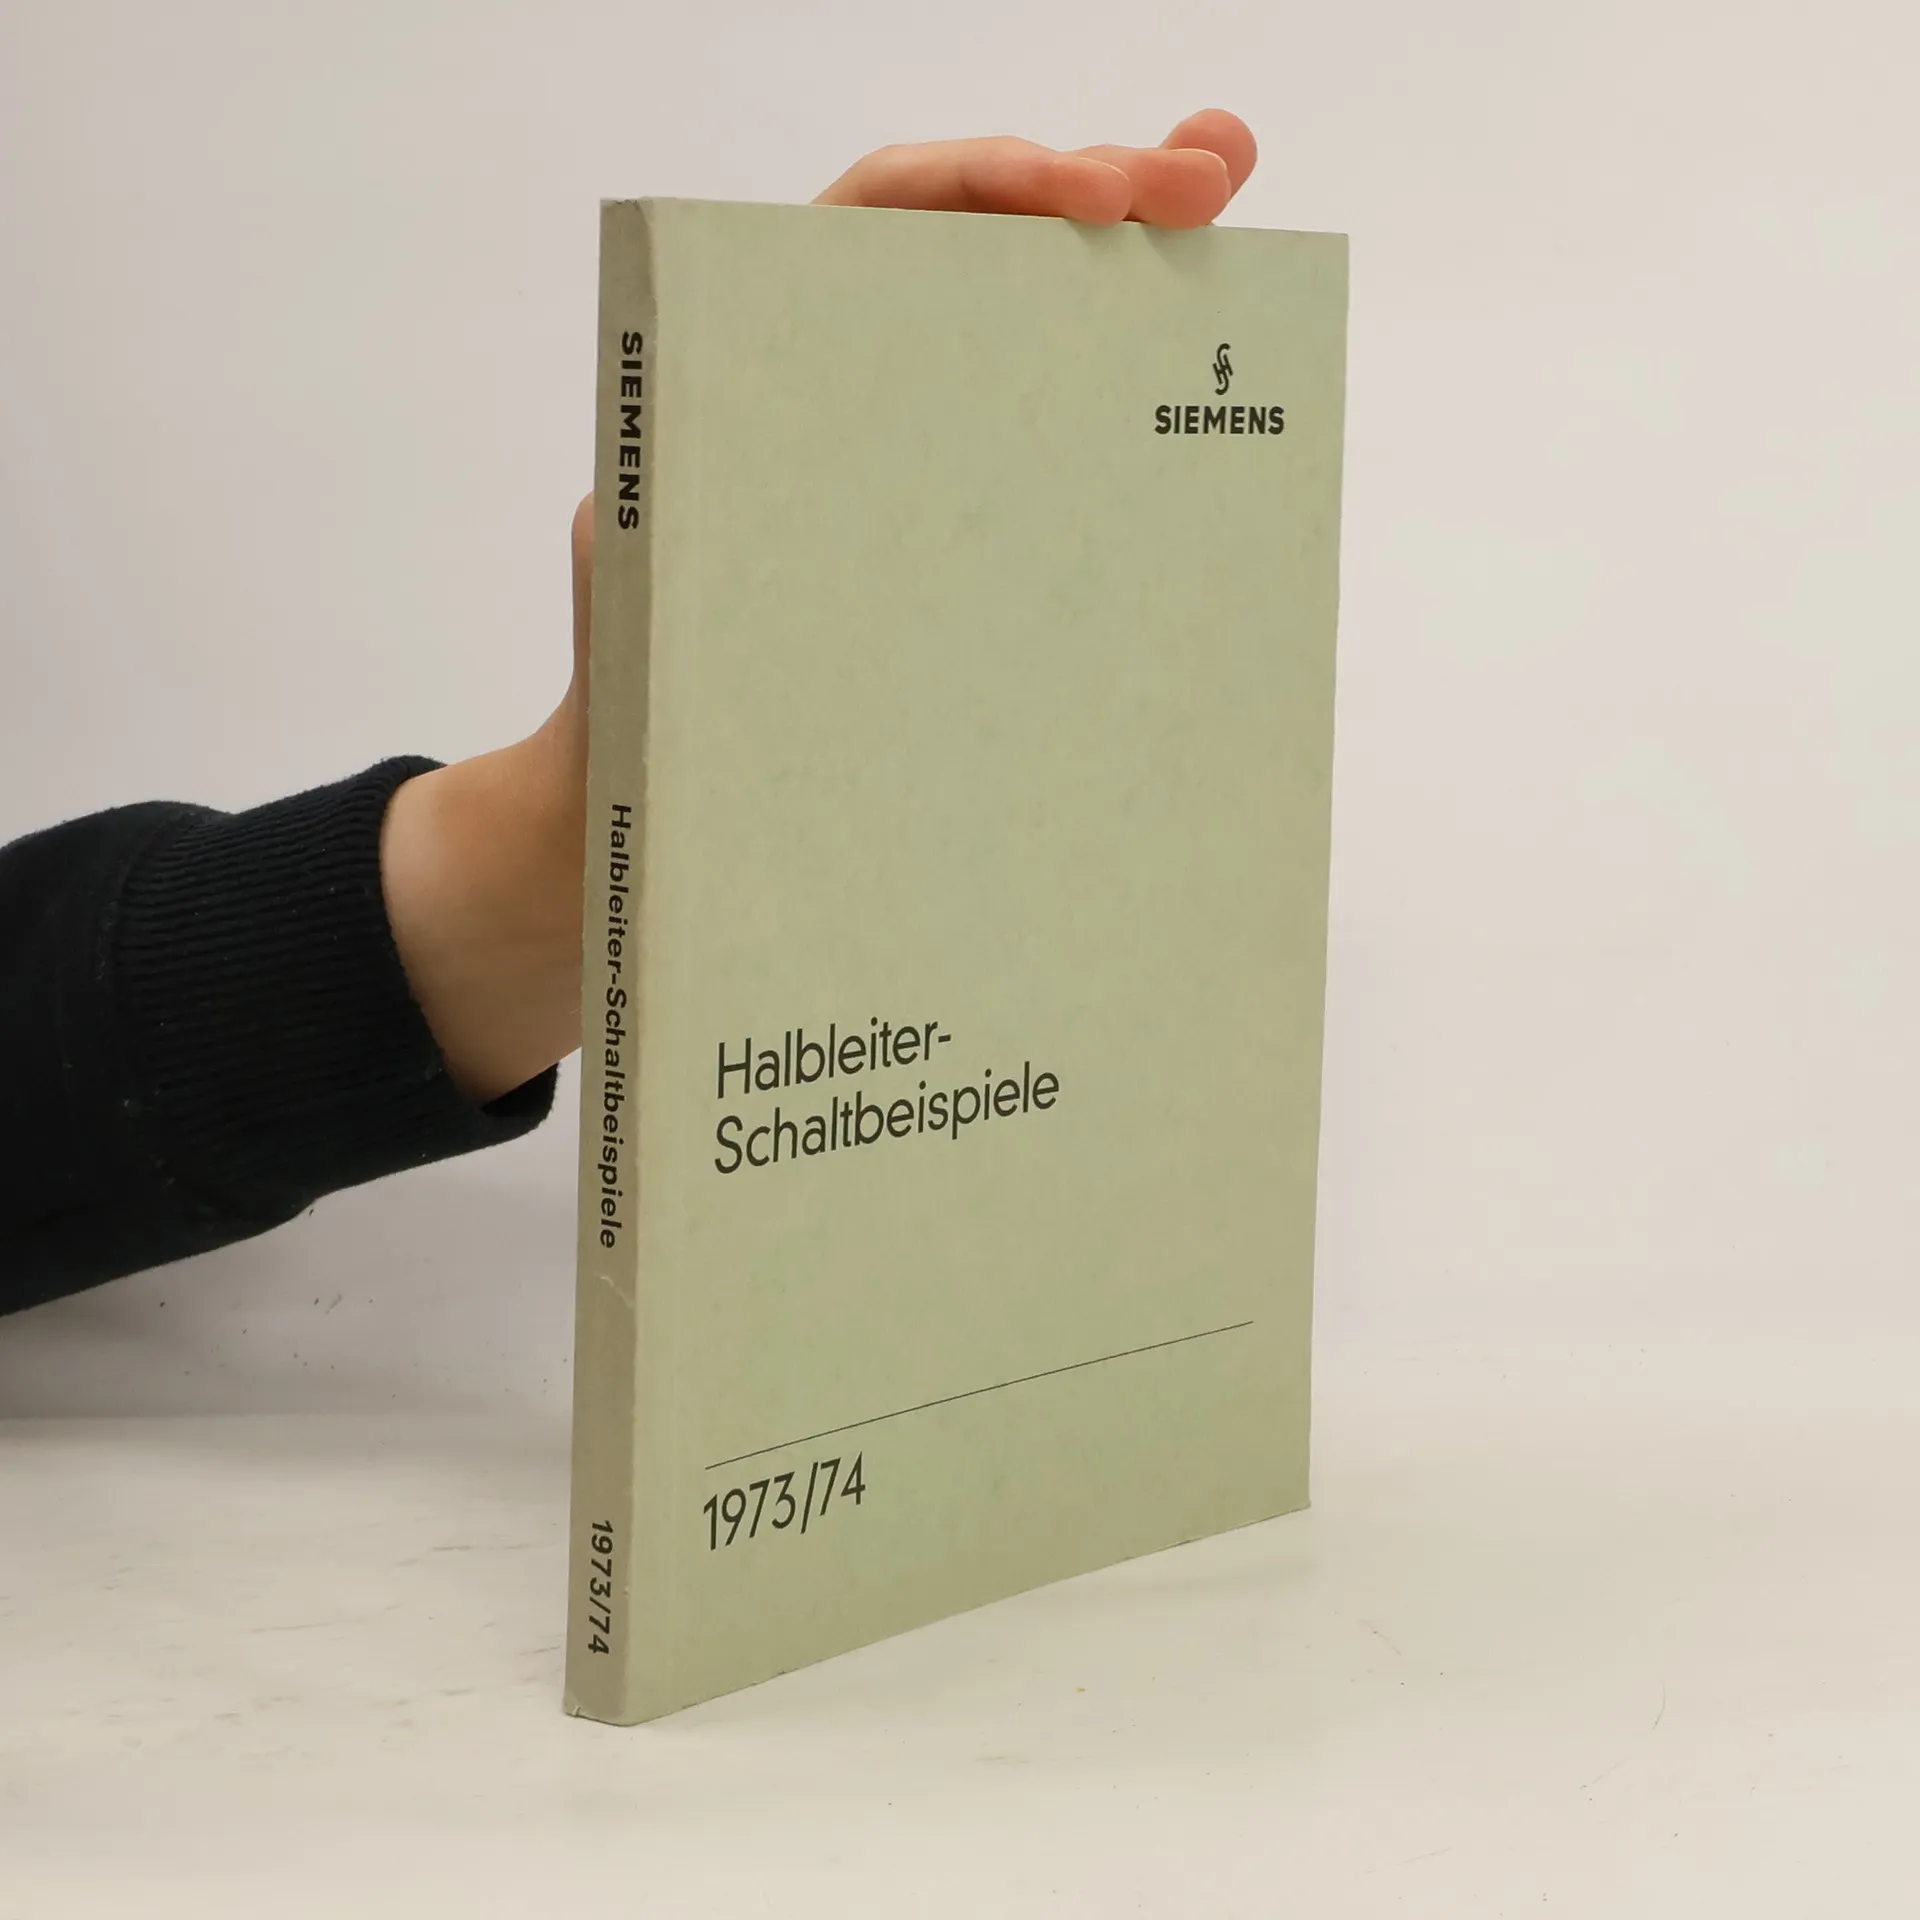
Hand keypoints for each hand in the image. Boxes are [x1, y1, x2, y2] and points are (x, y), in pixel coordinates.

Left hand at [381, 112, 1257, 1102]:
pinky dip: (1125, 425)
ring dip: (1136, 282)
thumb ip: (662, 522)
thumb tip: (720, 471)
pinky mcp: (943, 552)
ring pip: (1028, 348)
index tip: (1088, 192)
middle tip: (1217, 172)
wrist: (637, 824)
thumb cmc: (624, 713)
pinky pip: (1043, 469)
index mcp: (753, 366)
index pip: (874, 216)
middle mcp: (838, 398)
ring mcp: (902, 473)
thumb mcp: (634, 598)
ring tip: (1233, 223)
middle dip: (1104, 194)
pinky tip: (1212, 407)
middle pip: (980, 254)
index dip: (982, 180)